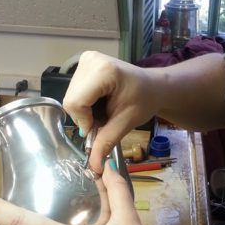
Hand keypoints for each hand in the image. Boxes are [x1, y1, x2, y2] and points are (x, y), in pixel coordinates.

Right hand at [63, 51, 159, 173]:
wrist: (154, 86)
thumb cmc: (144, 101)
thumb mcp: (126, 122)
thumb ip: (106, 141)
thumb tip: (93, 166)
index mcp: (103, 71)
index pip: (76, 102)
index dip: (85, 121)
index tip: (100, 127)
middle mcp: (90, 60)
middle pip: (71, 100)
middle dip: (84, 116)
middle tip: (104, 119)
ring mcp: (86, 59)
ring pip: (70, 96)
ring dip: (84, 110)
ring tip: (103, 109)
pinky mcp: (84, 62)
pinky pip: (74, 90)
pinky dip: (84, 102)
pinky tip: (99, 101)